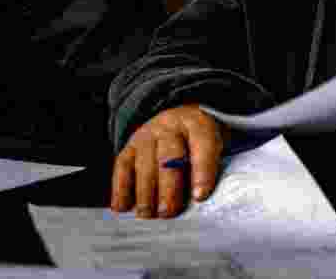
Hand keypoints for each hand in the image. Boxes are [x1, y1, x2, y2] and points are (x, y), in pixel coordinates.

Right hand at [110, 104, 228, 218]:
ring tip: (148, 213)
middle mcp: (171, 126)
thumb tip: (201, 199)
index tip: (199, 196)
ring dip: (145, 192)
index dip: (202, 171)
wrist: (178, 121)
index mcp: (198, 125)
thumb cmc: (200, 144)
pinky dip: (121, 188)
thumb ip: (211, 167)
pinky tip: (122, 206)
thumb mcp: (215, 146)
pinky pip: (122, 166)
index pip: (203, 145)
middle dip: (169, 187)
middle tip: (168, 212)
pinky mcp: (129, 146)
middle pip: (169, 156)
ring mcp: (148, 134)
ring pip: (144, 163)